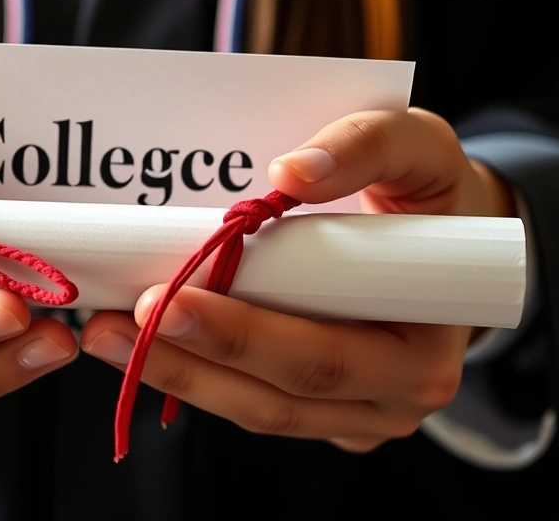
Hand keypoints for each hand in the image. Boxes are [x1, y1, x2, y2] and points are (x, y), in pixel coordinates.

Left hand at [80, 108, 515, 452]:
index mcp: (424, 350)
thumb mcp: (424, 148)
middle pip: (277, 397)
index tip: (175, 298)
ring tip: (105, 335)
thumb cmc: (435, 196)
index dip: (244, 335)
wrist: (453, 242)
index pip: (324, 355)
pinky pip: (253, 402)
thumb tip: (289, 174)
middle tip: (115, 321)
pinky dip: (196, 374)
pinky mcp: (326, 412)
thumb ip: (371, 145)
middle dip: (189, 360)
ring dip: (176, 374)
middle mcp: (395, 398)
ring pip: (255, 410)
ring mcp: (357, 414)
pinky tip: (142, 343)